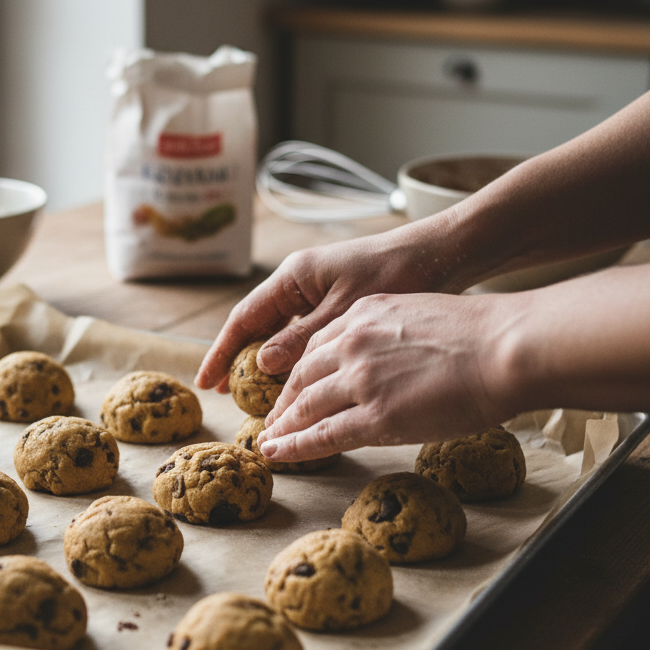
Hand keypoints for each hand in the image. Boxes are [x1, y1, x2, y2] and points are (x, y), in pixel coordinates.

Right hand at [194, 227, 454, 392]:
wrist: (444, 253)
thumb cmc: (397, 272)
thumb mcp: (346, 310)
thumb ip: (303, 337)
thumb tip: (262, 364)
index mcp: (294, 277)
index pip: (244, 318)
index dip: (222, 352)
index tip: (205, 381)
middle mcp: (300, 282)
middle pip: (258, 326)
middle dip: (239, 360)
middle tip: (223, 395)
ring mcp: (319, 292)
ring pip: (282, 332)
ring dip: (267, 362)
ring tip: (255, 396)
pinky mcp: (340, 303)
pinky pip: (305, 334)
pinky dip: (296, 358)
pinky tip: (297, 381)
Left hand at [258, 292, 514, 458]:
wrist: (507, 347)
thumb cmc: (482, 334)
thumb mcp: (421, 315)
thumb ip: (392, 336)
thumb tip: (391, 360)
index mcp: (364, 314)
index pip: (318, 344)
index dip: (301, 369)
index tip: (293, 384)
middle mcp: (353, 342)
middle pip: (304, 374)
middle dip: (286, 398)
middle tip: (275, 416)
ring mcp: (362, 379)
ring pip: (307, 404)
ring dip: (285, 424)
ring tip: (271, 438)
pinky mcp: (376, 415)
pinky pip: (323, 434)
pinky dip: (294, 445)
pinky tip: (277, 451)